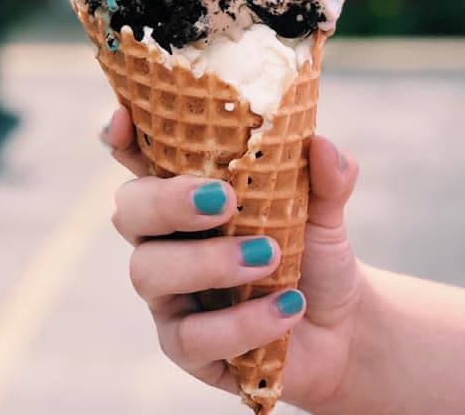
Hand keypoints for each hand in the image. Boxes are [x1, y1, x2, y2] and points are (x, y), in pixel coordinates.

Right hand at [102, 107, 361, 413]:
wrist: (341, 325)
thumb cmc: (313, 250)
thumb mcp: (326, 210)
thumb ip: (327, 177)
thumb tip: (324, 147)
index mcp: (190, 190)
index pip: (142, 157)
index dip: (123, 137)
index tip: (123, 119)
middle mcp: (166, 237)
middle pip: (130, 209)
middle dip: (168, 200)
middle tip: (224, 199)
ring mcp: (169, 293)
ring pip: (149, 271)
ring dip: (207, 261)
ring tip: (269, 257)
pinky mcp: (185, 345)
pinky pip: (192, 336)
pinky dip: (241, 322)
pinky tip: (286, 308)